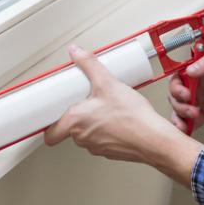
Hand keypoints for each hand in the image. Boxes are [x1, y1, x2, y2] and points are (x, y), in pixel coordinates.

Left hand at [44, 45, 203, 184]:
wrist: (154, 139)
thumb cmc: (131, 116)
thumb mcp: (108, 82)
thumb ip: (89, 64)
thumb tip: (76, 52)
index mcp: (75, 122)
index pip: (50, 134)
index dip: (49, 126)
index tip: (51, 117)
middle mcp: (83, 138)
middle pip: (70, 130)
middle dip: (78, 116)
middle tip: (86, 103)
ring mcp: (97, 147)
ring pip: (87, 135)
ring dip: (93, 123)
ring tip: (105, 109)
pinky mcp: (111, 152)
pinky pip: (103, 140)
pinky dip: (107, 131)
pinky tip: (118, 119)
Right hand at [168, 52, 203, 131]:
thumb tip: (191, 69)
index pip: (181, 72)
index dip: (177, 83)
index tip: (184, 91)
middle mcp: (202, 84)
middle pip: (176, 91)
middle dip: (177, 99)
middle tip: (190, 105)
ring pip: (179, 106)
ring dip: (180, 113)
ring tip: (194, 116)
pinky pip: (189, 120)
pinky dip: (184, 125)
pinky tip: (185, 130)